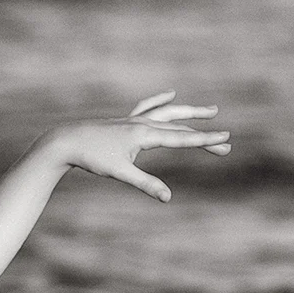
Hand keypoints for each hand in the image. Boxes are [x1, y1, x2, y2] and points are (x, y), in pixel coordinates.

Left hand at [41, 92, 231, 202]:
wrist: (67, 141)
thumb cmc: (92, 158)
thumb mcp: (120, 173)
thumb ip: (145, 184)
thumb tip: (167, 198)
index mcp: (145, 135)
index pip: (182, 139)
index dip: (206, 140)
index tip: (226, 139)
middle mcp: (143, 123)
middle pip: (180, 129)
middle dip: (204, 137)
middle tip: (226, 145)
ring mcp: (134, 120)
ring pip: (169, 114)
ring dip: (190, 112)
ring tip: (211, 110)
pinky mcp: (125, 121)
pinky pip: (147, 107)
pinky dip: (160, 101)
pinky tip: (170, 94)